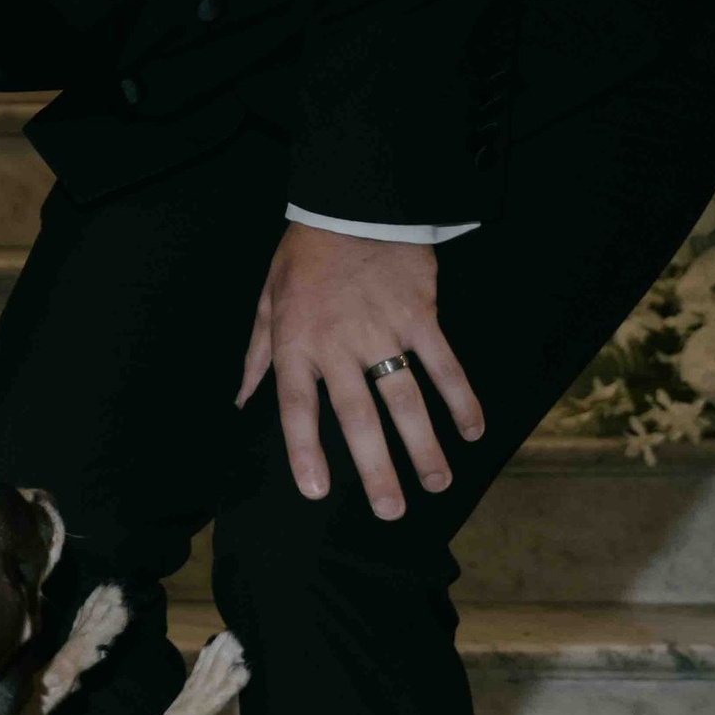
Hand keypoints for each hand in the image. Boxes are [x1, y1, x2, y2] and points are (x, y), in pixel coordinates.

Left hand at [239, 223, 484, 521]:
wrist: (350, 204)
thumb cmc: (304, 255)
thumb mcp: (267, 298)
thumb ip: (258, 354)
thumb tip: (242, 400)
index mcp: (296, 342)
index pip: (296, 406)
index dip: (303, 450)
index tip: (314, 491)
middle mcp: (338, 344)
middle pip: (357, 417)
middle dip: (376, 469)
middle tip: (391, 511)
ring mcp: (382, 331)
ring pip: (405, 399)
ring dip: (423, 445)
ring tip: (436, 483)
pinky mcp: (420, 315)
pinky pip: (444, 364)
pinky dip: (461, 398)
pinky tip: (473, 430)